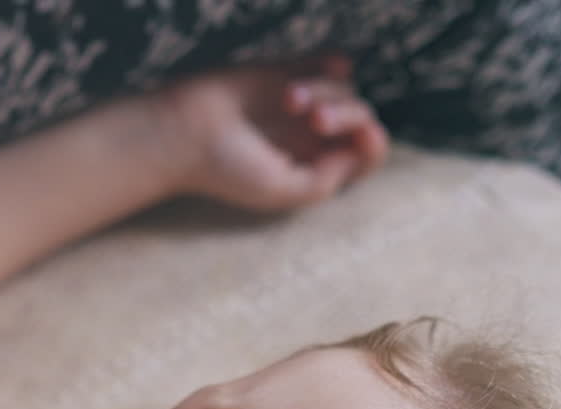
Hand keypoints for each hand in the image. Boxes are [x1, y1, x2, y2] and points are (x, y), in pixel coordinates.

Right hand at [159, 56, 388, 212]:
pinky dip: (333, 66)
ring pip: (346, 91)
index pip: (364, 159)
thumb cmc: (229, 169)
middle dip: (346, 116)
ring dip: (325, 92)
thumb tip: (359, 147)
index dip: (373, 146)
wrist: (188, 130)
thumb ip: (326, 179)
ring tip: (289, 99)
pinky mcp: (290, 74)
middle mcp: (315, 141)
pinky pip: (331, 66)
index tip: (363, 135)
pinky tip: (326, 68)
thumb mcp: (282, 190)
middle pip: (359, 121)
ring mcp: (305, 108)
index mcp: (317, 172)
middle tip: (314, 118)